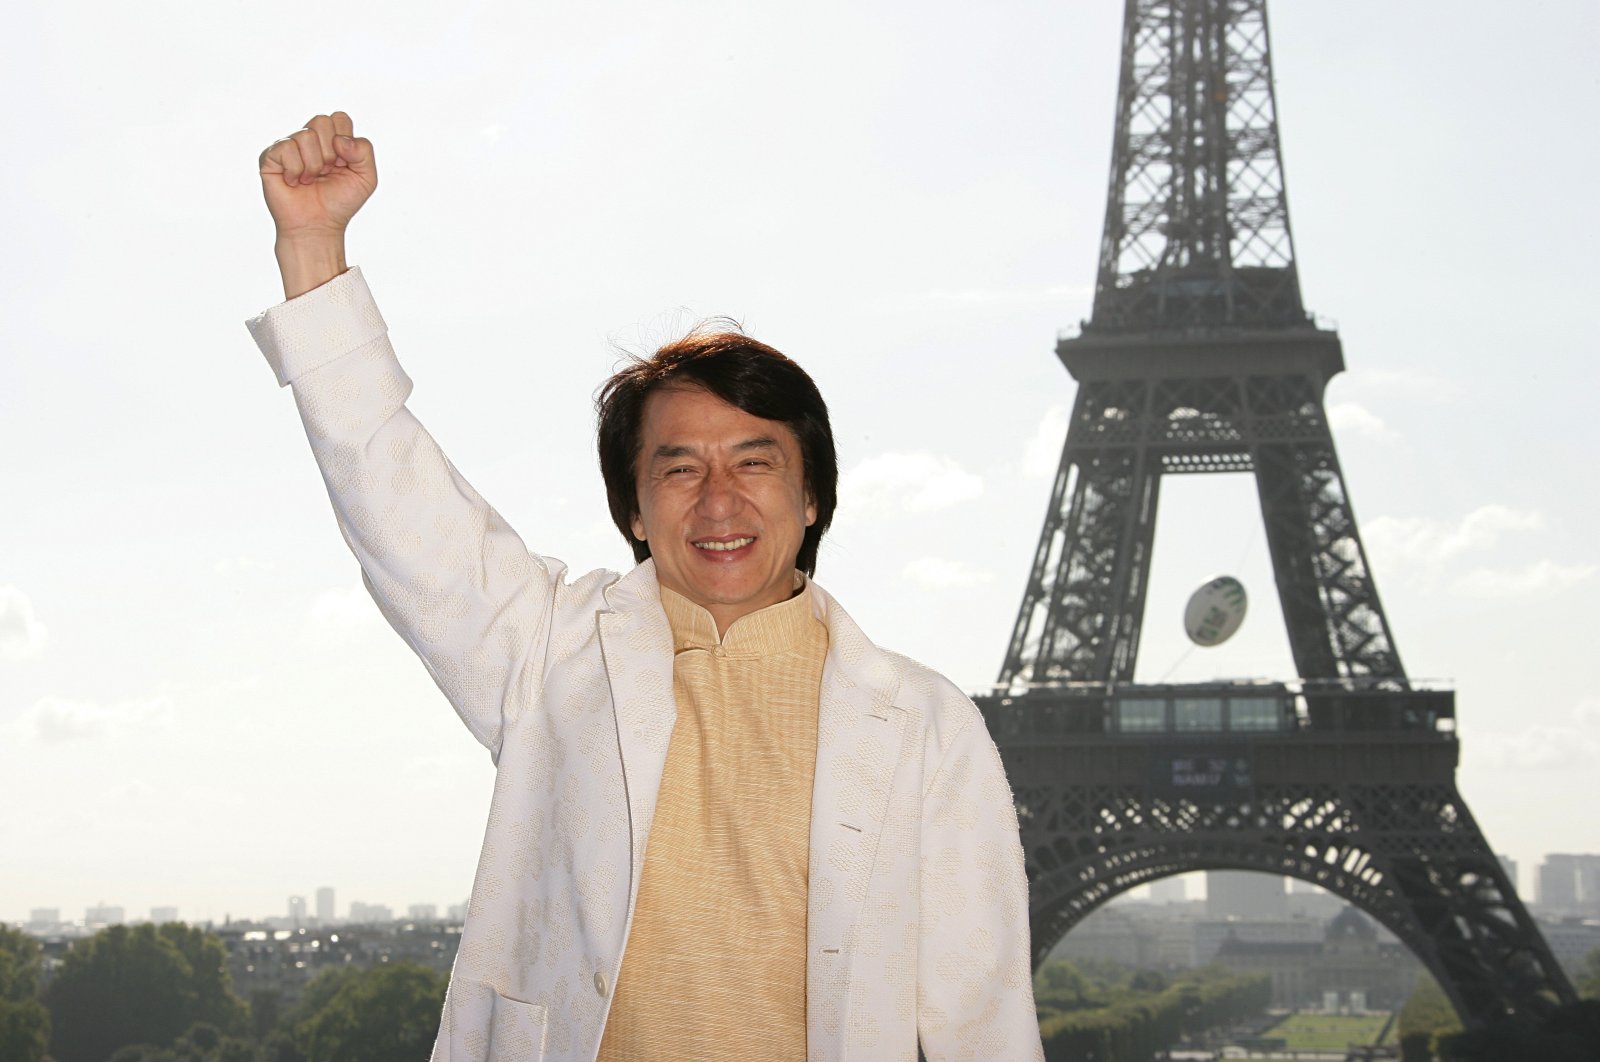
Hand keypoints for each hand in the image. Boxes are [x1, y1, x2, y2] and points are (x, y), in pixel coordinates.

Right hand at [258, 111, 376, 239]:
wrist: (318, 226)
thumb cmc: (339, 202)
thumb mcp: (366, 178)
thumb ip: (364, 151)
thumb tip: (339, 139)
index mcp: (331, 138)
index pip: (340, 118)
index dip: (345, 143)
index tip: (343, 165)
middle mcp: (308, 138)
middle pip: (322, 121)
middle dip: (330, 153)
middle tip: (326, 173)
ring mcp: (288, 145)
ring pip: (305, 135)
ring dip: (313, 165)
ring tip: (310, 180)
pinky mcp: (270, 156)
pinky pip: (286, 148)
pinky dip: (295, 170)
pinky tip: (294, 182)